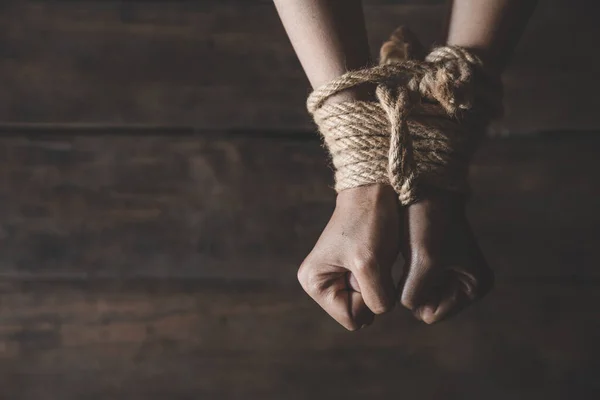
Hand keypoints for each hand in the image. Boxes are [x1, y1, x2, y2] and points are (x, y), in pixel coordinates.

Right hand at [297, 184, 400, 330]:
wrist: (375, 190)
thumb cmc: (368, 222)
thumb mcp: (370, 264)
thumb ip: (375, 298)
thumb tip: (378, 312)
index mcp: (313, 283)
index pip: (352, 318)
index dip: (368, 298)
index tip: (368, 267)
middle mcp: (320, 284)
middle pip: (359, 315)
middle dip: (373, 292)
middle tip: (373, 261)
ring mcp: (336, 279)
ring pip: (369, 305)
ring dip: (380, 285)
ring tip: (376, 257)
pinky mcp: (352, 272)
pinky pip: (374, 292)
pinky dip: (383, 278)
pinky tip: (379, 256)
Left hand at [399, 189, 493, 323]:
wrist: (426, 188)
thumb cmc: (429, 222)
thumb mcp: (425, 262)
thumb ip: (415, 294)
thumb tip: (407, 306)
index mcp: (476, 287)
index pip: (430, 314)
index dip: (416, 295)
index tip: (417, 266)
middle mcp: (468, 285)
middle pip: (426, 305)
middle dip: (414, 287)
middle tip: (412, 258)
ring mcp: (453, 275)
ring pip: (418, 293)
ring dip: (408, 278)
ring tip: (411, 252)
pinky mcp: (438, 264)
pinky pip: (415, 280)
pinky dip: (407, 270)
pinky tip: (408, 251)